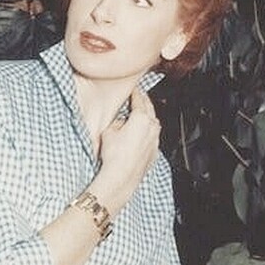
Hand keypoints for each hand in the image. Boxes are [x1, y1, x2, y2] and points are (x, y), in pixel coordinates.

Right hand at [94, 88, 160, 211]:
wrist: (121, 177)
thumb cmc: (114, 155)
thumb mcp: (109, 131)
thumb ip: (116, 121)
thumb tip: (120, 122)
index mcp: (141, 118)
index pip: (139, 99)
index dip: (135, 92)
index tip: (133, 88)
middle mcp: (152, 128)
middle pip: (149, 109)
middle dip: (144, 101)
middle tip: (138, 96)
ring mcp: (155, 141)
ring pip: (154, 123)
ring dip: (147, 117)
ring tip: (140, 114)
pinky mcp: (154, 152)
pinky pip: (153, 137)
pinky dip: (148, 132)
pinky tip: (140, 134)